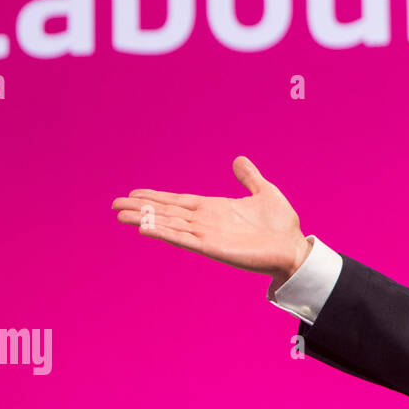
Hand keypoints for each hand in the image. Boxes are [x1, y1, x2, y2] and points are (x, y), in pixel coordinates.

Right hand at [111, 156, 310, 281]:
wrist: (293, 248)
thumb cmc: (281, 225)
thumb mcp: (264, 192)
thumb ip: (249, 178)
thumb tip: (238, 160)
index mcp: (215, 209)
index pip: (178, 201)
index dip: (157, 197)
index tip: (134, 192)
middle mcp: (206, 222)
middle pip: (167, 212)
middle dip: (141, 207)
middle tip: (114, 204)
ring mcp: (207, 235)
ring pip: (169, 224)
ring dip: (145, 220)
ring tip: (121, 215)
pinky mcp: (212, 247)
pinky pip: (182, 238)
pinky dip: (163, 232)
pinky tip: (144, 228)